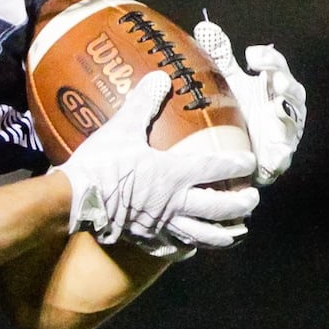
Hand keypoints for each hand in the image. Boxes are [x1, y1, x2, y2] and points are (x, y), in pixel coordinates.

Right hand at [56, 71, 258, 258]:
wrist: (76, 200)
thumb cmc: (101, 164)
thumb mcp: (122, 127)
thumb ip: (143, 103)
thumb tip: (160, 78)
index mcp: (174, 173)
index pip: (216, 168)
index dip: (237, 164)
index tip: (251, 163)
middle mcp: (175, 203)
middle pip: (219, 209)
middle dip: (241, 205)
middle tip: (252, 199)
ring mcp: (163, 225)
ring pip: (203, 236)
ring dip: (224, 234)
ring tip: (237, 231)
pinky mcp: (147, 240)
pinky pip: (173, 249)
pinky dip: (186, 250)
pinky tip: (190, 249)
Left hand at [192, 17, 306, 185]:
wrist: (243, 148)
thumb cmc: (243, 107)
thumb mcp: (231, 80)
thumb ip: (222, 55)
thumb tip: (205, 26)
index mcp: (275, 83)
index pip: (277, 66)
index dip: (269, 59)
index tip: (251, 55)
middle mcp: (286, 105)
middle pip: (292, 90)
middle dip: (286, 84)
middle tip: (275, 81)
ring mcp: (286, 130)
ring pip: (292, 120)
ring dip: (286, 116)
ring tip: (277, 109)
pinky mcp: (280, 155)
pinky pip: (283, 154)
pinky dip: (281, 154)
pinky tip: (275, 154)